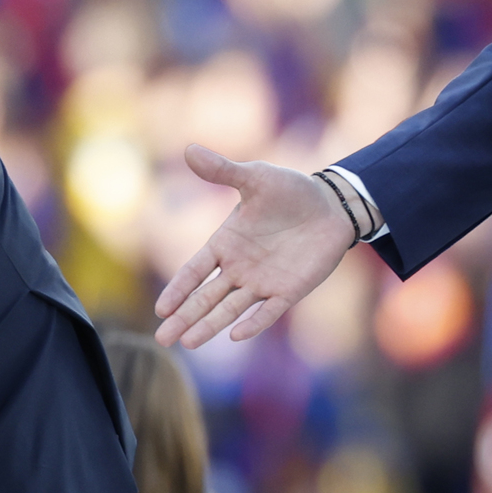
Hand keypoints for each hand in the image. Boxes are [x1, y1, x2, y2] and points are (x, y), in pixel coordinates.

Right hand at [154, 148, 355, 347]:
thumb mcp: (255, 178)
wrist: (330, 205)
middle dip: (185, 317)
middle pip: (206, 298)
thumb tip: (189, 149)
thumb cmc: (290, 190)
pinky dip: (253, 322)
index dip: (178, 289)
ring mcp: (263, 281)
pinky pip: (268, 311)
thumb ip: (223, 171)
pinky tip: (235, 335)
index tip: (161, 309)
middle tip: (163, 340)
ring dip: (210, 325)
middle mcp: (239, 267)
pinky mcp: (289, 290)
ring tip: (188, 343)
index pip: (195, 271)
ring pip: (230, 309)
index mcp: (225, 243)